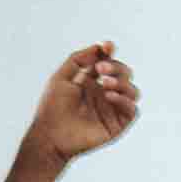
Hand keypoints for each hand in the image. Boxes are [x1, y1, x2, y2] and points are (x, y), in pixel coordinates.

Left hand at [23, 42, 141, 164]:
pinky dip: (124, 100)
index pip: (109, 63)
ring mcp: (111, 110)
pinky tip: (109, 96)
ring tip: (105, 83)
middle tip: (100, 69)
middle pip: (124, 74)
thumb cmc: (51, 108)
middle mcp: (104, 94)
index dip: (110, 54)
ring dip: (122, 83)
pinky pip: (132, 110)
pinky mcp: (116, 125)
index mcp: (92, 82)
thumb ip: (80, 58)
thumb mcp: (62, 77)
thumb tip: (103, 46)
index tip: (107, 47)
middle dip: (116, 67)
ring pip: (132, 91)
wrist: (48, 135)